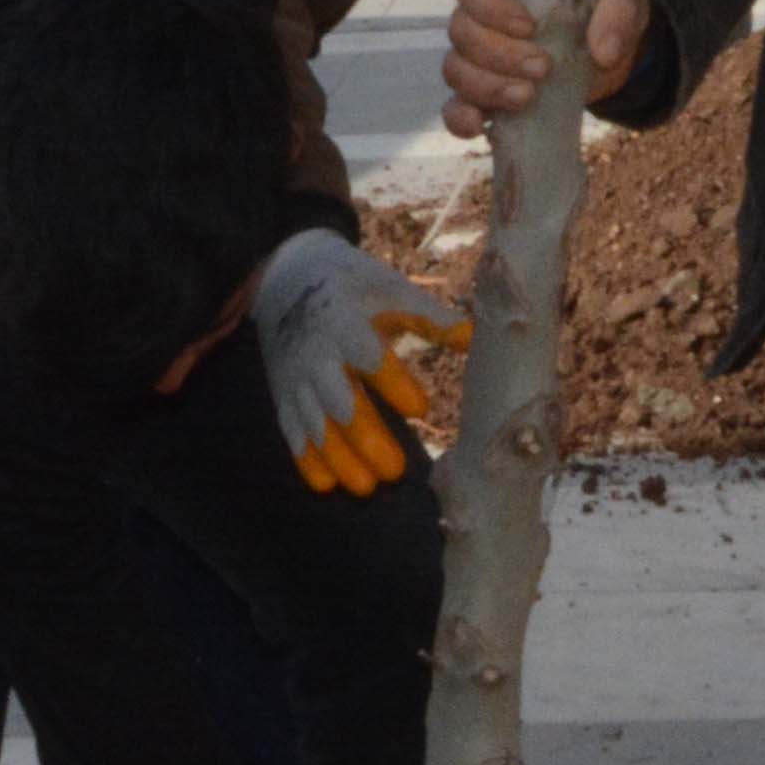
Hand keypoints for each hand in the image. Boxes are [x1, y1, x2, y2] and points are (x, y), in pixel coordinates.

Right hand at [249, 232, 467, 493]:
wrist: (286, 275)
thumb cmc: (354, 286)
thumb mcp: (390, 290)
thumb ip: (433, 319)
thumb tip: (479, 338)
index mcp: (348, 322)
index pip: (369, 355)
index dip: (392, 382)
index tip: (421, 408)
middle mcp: (319, 354)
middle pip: (340, 400)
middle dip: (365, 436)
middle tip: (395, 471)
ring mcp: (298, 377)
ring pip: (316, 423)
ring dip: (338, 457)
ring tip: (365, 488)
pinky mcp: (285, 393)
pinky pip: (292, 429)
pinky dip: (305, 458)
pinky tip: (325, 486)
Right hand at [442, 0, 651, 136]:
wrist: (608, 53)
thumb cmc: (605, 9)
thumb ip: (618, 11)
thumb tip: (603, 53)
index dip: (490, 7)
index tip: (529, 26)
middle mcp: (480, 18)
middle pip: (461, 32)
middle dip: (499, 55)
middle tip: (544, 68)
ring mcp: (477, 60)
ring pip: (455, 71)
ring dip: (487, 87)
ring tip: (527, 97)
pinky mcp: (484, 97)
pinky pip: (454, 109)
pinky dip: (461, 119)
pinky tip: (481, 127)